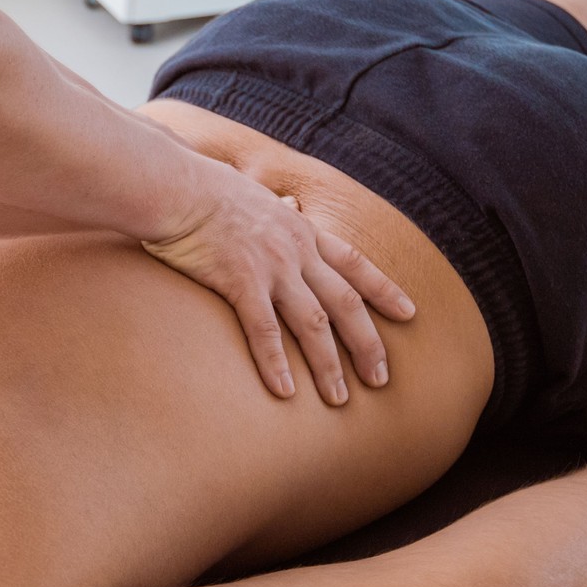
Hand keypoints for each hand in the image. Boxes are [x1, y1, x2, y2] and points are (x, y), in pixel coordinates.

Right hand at [141, 164, 415, 404]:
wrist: (178, 187)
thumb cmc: (207, 192)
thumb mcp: (256, 196)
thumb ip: (277, 211)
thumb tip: (289, 206)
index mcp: (301, 231)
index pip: (355, 263)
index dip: (384, 290)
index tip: (409, 314)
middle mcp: (296, 251)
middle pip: (345, 303)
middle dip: (367, 343)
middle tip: (381, 379)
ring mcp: (272, 267)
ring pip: (313, 323)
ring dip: (330, 364)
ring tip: (339, 399)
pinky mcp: (241, 282)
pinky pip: (264, 330)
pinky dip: (277, 362)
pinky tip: (286, 391)